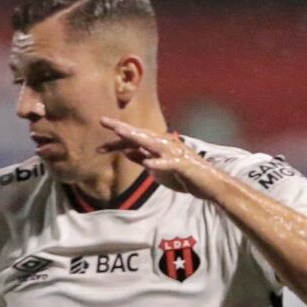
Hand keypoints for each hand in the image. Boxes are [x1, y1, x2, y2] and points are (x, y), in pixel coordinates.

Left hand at [98, 118, 215, 196]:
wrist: (208, 185)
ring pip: (152, 143)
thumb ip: (144, 159)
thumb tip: (126, 151)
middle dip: (121, 129)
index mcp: (157, 147)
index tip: (98, 148)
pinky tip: (148, 164)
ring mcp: (174, 154)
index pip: (133, 142)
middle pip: (139, 135)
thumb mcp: (158, 169)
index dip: (115, 143)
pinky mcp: (183, 165)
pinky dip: (159, 163)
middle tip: (103, 121)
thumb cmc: (183, 176)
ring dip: (136, 138)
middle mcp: (165, 145)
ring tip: (121, 133)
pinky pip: (169, 164)